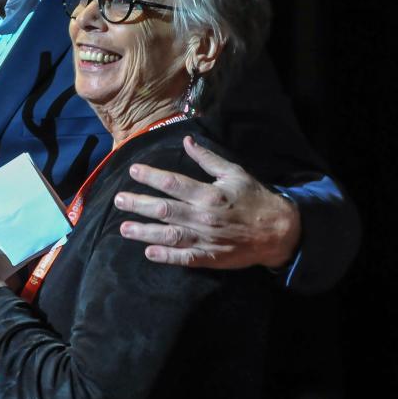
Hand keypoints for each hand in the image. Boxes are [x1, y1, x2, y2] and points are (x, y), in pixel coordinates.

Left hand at [115, 135, 300, 269]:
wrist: (279, 232)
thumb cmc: (255, 198)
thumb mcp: (234, 173)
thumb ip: (208, 159)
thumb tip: (187, 141)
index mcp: (208, 194)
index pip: (172, 183)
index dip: (150, 177)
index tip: (133, 171)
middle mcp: (203, 216)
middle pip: (163, 209)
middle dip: (138, 204)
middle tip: (118, 200)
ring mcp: (205, 239)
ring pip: (168, 235)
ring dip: (143, 231)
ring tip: (123, 228)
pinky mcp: (209, 257)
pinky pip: (183, 258)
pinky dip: (165, 256)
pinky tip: (148, 252)